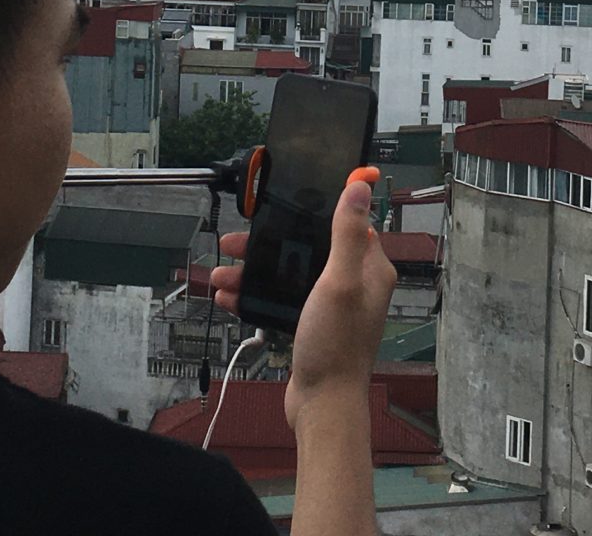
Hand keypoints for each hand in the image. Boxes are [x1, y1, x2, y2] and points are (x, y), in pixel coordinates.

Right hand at [208, 172, 396, 429]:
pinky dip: (256, 296)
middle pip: (309, 248)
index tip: (283, 203)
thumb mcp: (340, 281)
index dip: (315, 211)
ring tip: (222, 273)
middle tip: (235, 243)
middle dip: (271, 244)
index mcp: (370, 269)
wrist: (322, 405)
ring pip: (290, 274)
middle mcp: (355, 284)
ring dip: (256, 271)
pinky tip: (228, 297)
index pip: (347, 224)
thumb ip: (346, 233)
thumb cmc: (336, 345)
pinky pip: (281, 300)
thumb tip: (360, 186)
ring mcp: (332, 305)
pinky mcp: (312, 324)